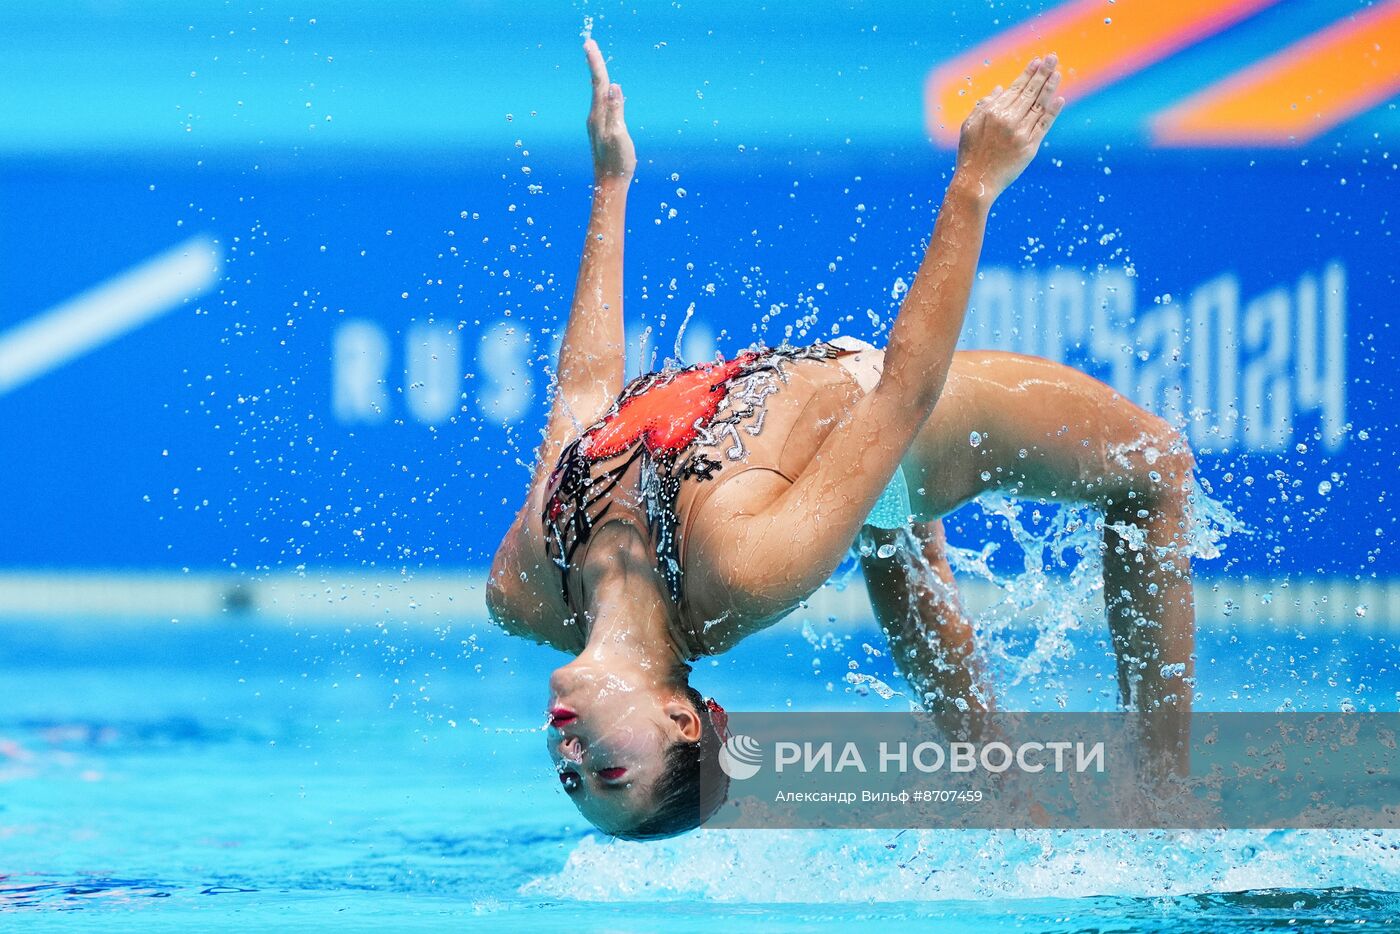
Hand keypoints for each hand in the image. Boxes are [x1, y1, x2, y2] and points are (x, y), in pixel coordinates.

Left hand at [584, 39, 636, 180]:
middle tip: (589, 45)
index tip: (589, 43)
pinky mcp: (602, 129)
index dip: (595, 62)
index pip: (599, 83)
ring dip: (597, 75)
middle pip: (596, 84)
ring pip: (598, 93)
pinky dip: (602, 89)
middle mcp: (595, 116)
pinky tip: (604, 90)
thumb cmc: (617, 163)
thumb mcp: (619, 135)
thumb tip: (613, 87)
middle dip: (594, 64)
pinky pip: (602, 103)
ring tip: (595, 60)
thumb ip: (616, 110)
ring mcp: (597, 123)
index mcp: (599, 115)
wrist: (609, 185)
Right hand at [952, 54, 1063, 201]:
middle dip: (1042, 73)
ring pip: (1039, 106)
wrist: (976, 182)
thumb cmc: (970, 154)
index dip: (1027, 74)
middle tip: (1052, 58)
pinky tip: (1059, 100)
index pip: (1015, 88)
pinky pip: (1043, 126)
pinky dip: (1052, 112)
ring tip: (1057, 73)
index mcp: (993, 112)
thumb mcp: (969, 125)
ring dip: (1050, 88)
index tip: (1037, 61)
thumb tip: (1000, 89)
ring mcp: (1021, 133)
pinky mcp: (1029, 147)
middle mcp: (1008, 120)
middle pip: (1030, 92)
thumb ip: (984, 105)